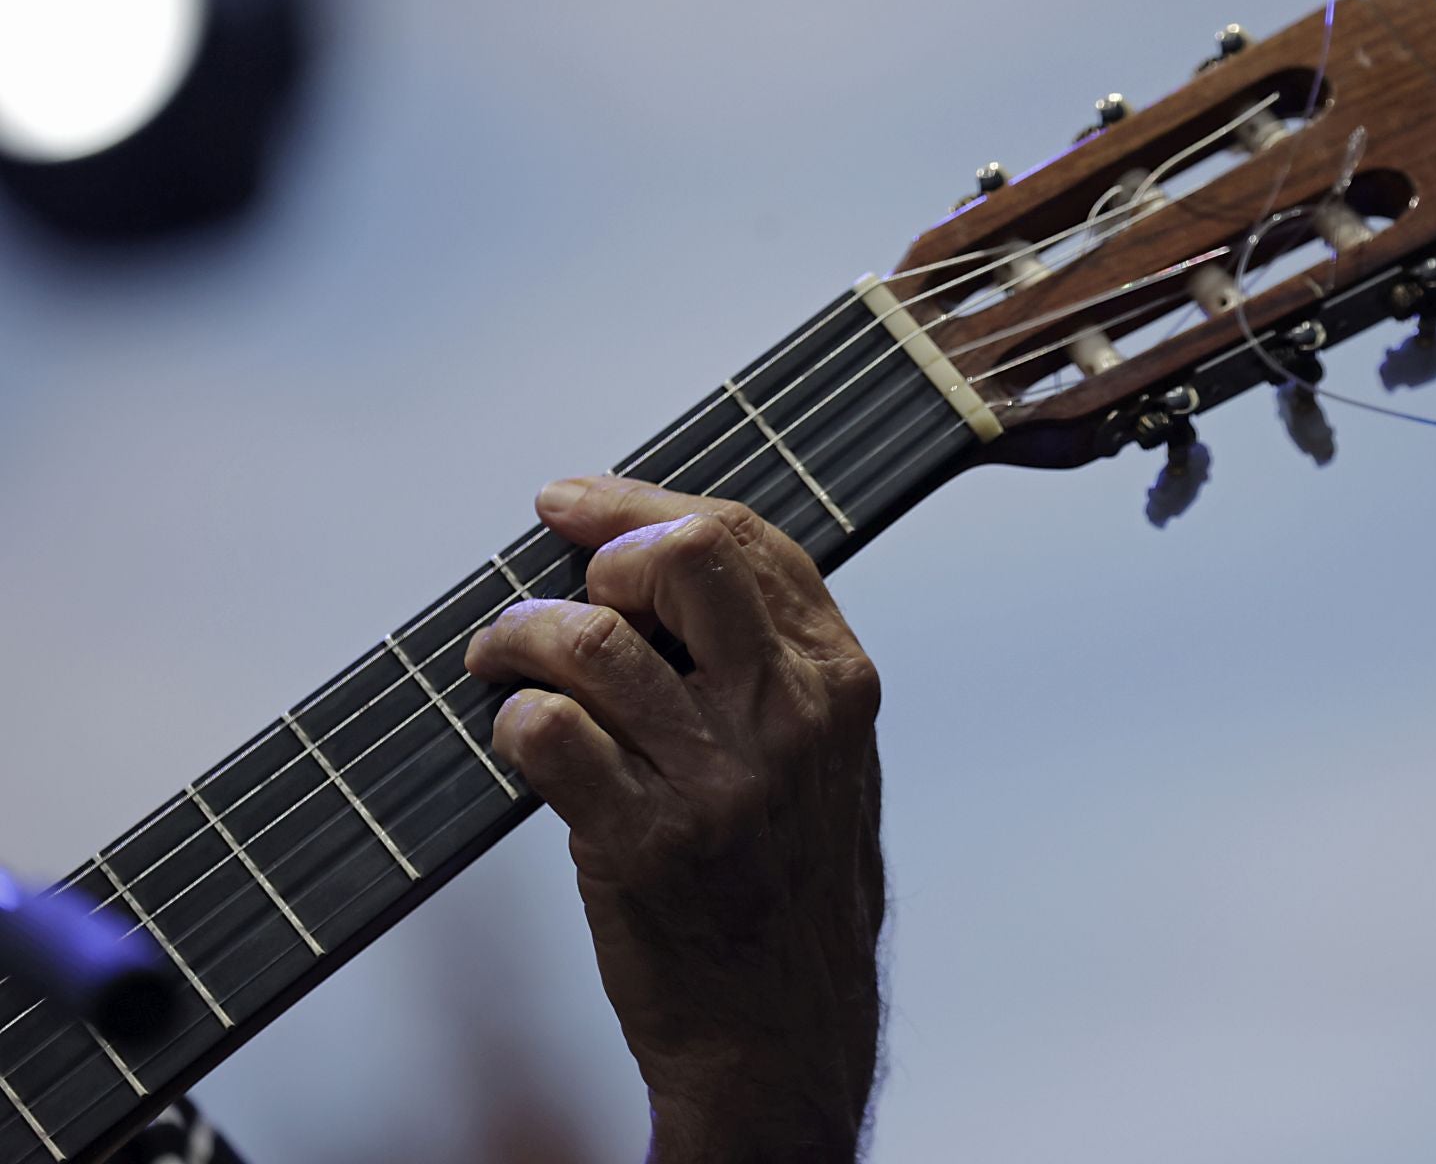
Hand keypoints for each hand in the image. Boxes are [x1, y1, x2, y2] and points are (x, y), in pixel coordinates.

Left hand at [465, 477, 884, 1162]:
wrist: (781, 1028)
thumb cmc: (788, 880)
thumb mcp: (826, 756)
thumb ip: (771, 657)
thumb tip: (654, 555)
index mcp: (837, 680)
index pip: (742, 536)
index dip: (638, 503)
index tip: (570, 504)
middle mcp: (788, 718)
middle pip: (681, 557)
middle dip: (598, 552)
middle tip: (563, 592)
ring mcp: (719, 781)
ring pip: (589, 641)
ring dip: (519, 636)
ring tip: (502, 660)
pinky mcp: (646, 843)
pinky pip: (545, 730)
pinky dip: (513, 720)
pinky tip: (520, 737)